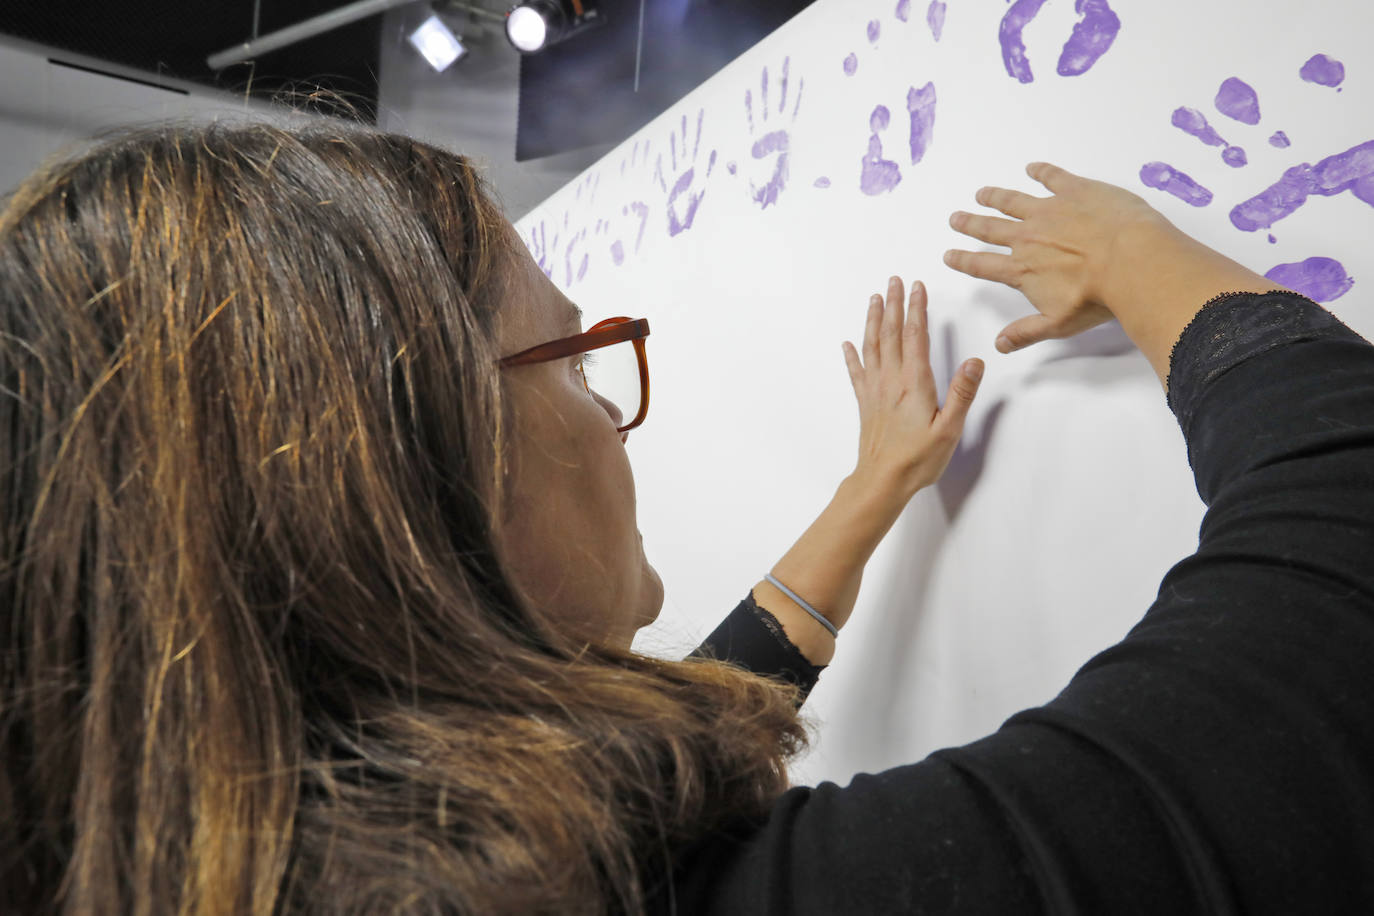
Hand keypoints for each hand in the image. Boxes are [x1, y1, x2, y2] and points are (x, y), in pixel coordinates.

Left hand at [842, 276, 983, 496]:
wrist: (881, 481)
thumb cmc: (916, 459)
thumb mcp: (949, 429)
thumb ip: (961, 394)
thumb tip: (974, 362)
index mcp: (914, 384)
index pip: (915, 337)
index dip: (917, 309)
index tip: (917, 287)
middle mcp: (891, 381)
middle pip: (890, 334)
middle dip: (894, 305)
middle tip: (894, 280)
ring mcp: (875, 391)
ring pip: (871, 347)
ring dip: (873, 321)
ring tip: (875, 299)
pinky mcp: (866, 404)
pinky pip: (856, 373)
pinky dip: (852, 356)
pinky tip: (847, 344)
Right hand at [943, 161, 1174, 352]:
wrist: (1130, 261)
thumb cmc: (1097, 297)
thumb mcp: (1058, 324)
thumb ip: (1026, 332)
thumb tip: (1000, 345)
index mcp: (1022, 269)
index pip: (984, 265)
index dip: (963, 261)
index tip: (949, 255)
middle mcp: (1028, 237)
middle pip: (990, 229)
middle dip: (970, 224)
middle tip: (956, 218)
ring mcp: (1049, 210)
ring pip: (1013, 201)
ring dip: (995, 197)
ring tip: (982, 193)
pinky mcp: (1075, 191)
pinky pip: (1052, 177)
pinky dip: (1041, 171)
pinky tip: (1033, 168)